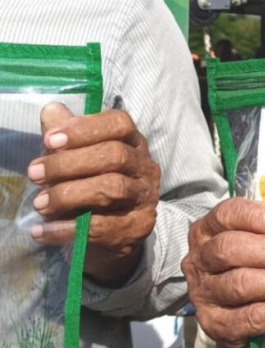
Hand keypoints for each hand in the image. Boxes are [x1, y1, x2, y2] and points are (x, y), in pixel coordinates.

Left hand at [27, 102, 159, 285]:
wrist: (110, 236)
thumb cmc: (91, 187)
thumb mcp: (77, 159)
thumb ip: (65, 137)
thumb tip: (51, 110)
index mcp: (133, 143)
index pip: (120, 124)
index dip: (85, 129)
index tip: (50, 140)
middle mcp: (145, 167)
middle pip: (115, 155)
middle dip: (69, 163)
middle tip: (35, 174)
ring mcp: (145, 198)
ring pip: (112, 188)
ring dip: (69, 194)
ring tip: (39, 203)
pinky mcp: (138, 227)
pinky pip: (102, 227)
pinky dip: (67, 229)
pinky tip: (42, 230)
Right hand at [182, 197, 264, 347]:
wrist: (236, 321)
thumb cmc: (253, 269)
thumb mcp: (258, 244)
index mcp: (207, 232)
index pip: (227, 214)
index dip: (259, 216)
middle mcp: (200, 261)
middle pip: (231, 248)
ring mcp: (204, 295)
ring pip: (242, 284)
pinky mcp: (216, 325)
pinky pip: (253, 317)